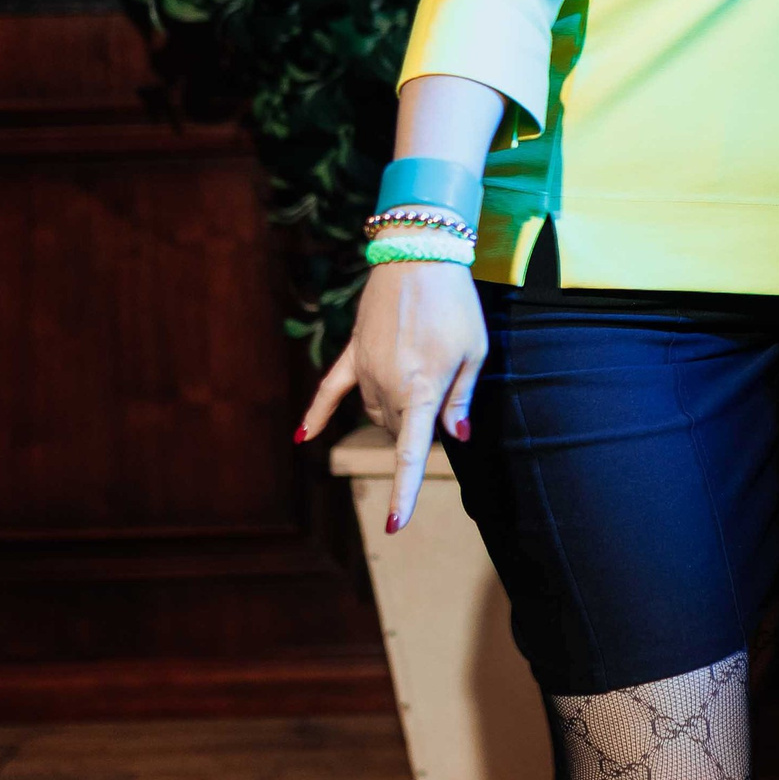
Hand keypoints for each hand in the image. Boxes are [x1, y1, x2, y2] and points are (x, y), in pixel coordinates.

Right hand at [296, 260, 486, 533]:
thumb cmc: (456, 304)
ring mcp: (364, 369)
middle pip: (400, 428)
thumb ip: (461, 398)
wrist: (419, 254)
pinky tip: (303, 437)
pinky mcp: (351, 352)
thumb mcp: (474, 351)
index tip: (396, 525)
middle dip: (420, 423)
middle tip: (445, 382)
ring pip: (377, 411)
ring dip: (396, 410)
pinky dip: (318, 413)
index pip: (409, 452)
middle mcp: (386, 385)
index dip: (404, 491)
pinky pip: (329, 388)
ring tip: (422, 366)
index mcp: (421, 389)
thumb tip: (455, 438)